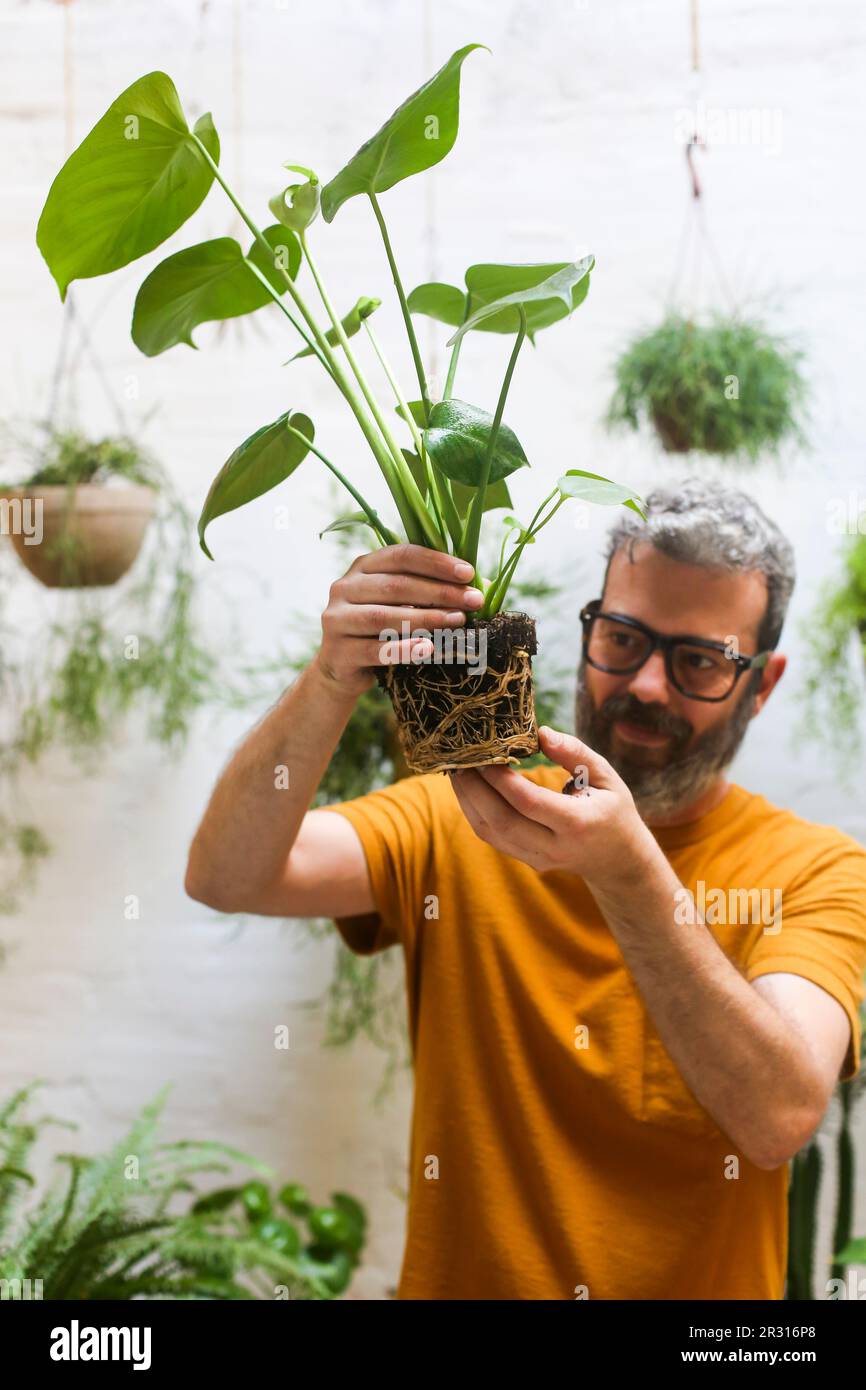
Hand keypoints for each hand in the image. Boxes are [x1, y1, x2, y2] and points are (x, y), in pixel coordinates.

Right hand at [314, 543, 484, 696]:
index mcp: (363, 567)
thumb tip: (481, 587)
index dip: (436, 563)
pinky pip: (375, 650)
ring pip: (384, 617)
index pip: (401, 556)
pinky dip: (404, 649)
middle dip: (439, 592)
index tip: (468, 574)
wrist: (342, 670)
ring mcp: (336, 619)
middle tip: (473, 601)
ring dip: (426, 618)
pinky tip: (429, 649)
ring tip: (458, 621)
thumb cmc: (381, 631)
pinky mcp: (338, 652)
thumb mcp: (401, 605)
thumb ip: (430, 591)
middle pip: (395, 585)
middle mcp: (344, 587)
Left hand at [448, 725, 658, 890]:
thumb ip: (575, 753)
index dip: (502, 779)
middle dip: (475, 789)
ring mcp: (539, 858)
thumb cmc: (612, 808)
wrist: (618, 858)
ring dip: (468, 800)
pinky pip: (493, 838)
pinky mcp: (527, 860)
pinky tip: (469, 790)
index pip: (530, 802)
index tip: (485, 754)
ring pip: (491, 832)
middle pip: (503, 820)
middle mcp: (556, 846)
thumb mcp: (607, 776)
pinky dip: (474, 812)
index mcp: (578, 823)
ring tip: (458, 771)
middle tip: (461, 760)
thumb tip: (540, 733)